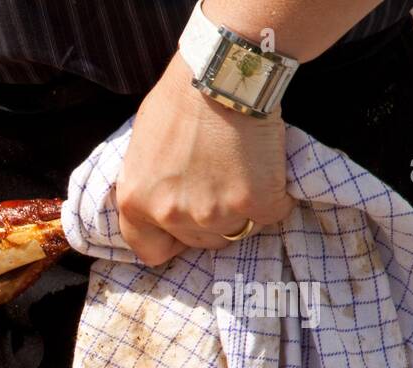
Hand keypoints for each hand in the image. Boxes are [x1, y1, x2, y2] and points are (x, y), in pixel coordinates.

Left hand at [116, 55, 293, 265]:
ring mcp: (212, 212)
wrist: (221, 72)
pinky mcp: (254, 202)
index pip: (151, 250)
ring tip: (246, 171)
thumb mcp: (142, 149)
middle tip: (223, 183)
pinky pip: (273, 213)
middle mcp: (170, 215)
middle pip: (200, 241)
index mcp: (135, 202)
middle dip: (212, 219)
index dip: (171, 240)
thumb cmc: (179, 99)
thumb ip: (150, 184)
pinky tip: (270, 169)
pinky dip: (277, 196)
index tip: (185, 225)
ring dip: (244, 208)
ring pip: (237, 230)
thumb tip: (165, 199)